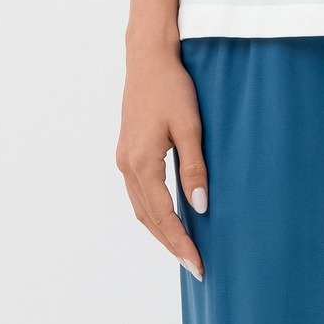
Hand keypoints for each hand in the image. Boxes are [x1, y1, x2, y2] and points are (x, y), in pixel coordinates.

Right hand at [115, 44, 209, 280]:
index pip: (163, 215)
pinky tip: (168, 215)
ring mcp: (124, 158)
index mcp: (142, 162)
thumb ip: (194, 166)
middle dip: (171, 243)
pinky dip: (153, 211)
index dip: (180, 242)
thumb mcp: (190, 125)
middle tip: (194, 265)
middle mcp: (128, 165)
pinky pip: (139, 192)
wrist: (148, 58)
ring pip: (141, 207)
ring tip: (183, 248)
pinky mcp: (127, 150)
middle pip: (148, 218)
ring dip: (160, 230)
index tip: (197, 263)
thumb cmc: (171, 86)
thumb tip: (199, 205)